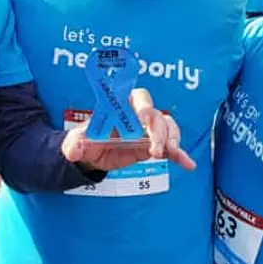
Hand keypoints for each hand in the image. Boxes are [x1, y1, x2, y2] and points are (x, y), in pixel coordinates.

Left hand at [61, 89, 195, 171]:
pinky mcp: (153, 145)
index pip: (136, 98)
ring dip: (172, 139)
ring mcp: (147, 130)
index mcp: (119, 106)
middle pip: (155, 115)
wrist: (90, 155)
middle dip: (158, 130)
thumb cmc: (83, 141)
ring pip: (168, 127)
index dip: (143, 106)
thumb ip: (74, 144)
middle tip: (154, 149)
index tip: (144, 119)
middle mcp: (136, 115)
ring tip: (170, 154)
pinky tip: (188, 164)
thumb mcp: (75, 143)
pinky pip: (170, 147)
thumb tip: (74, 148)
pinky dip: (181, 155)